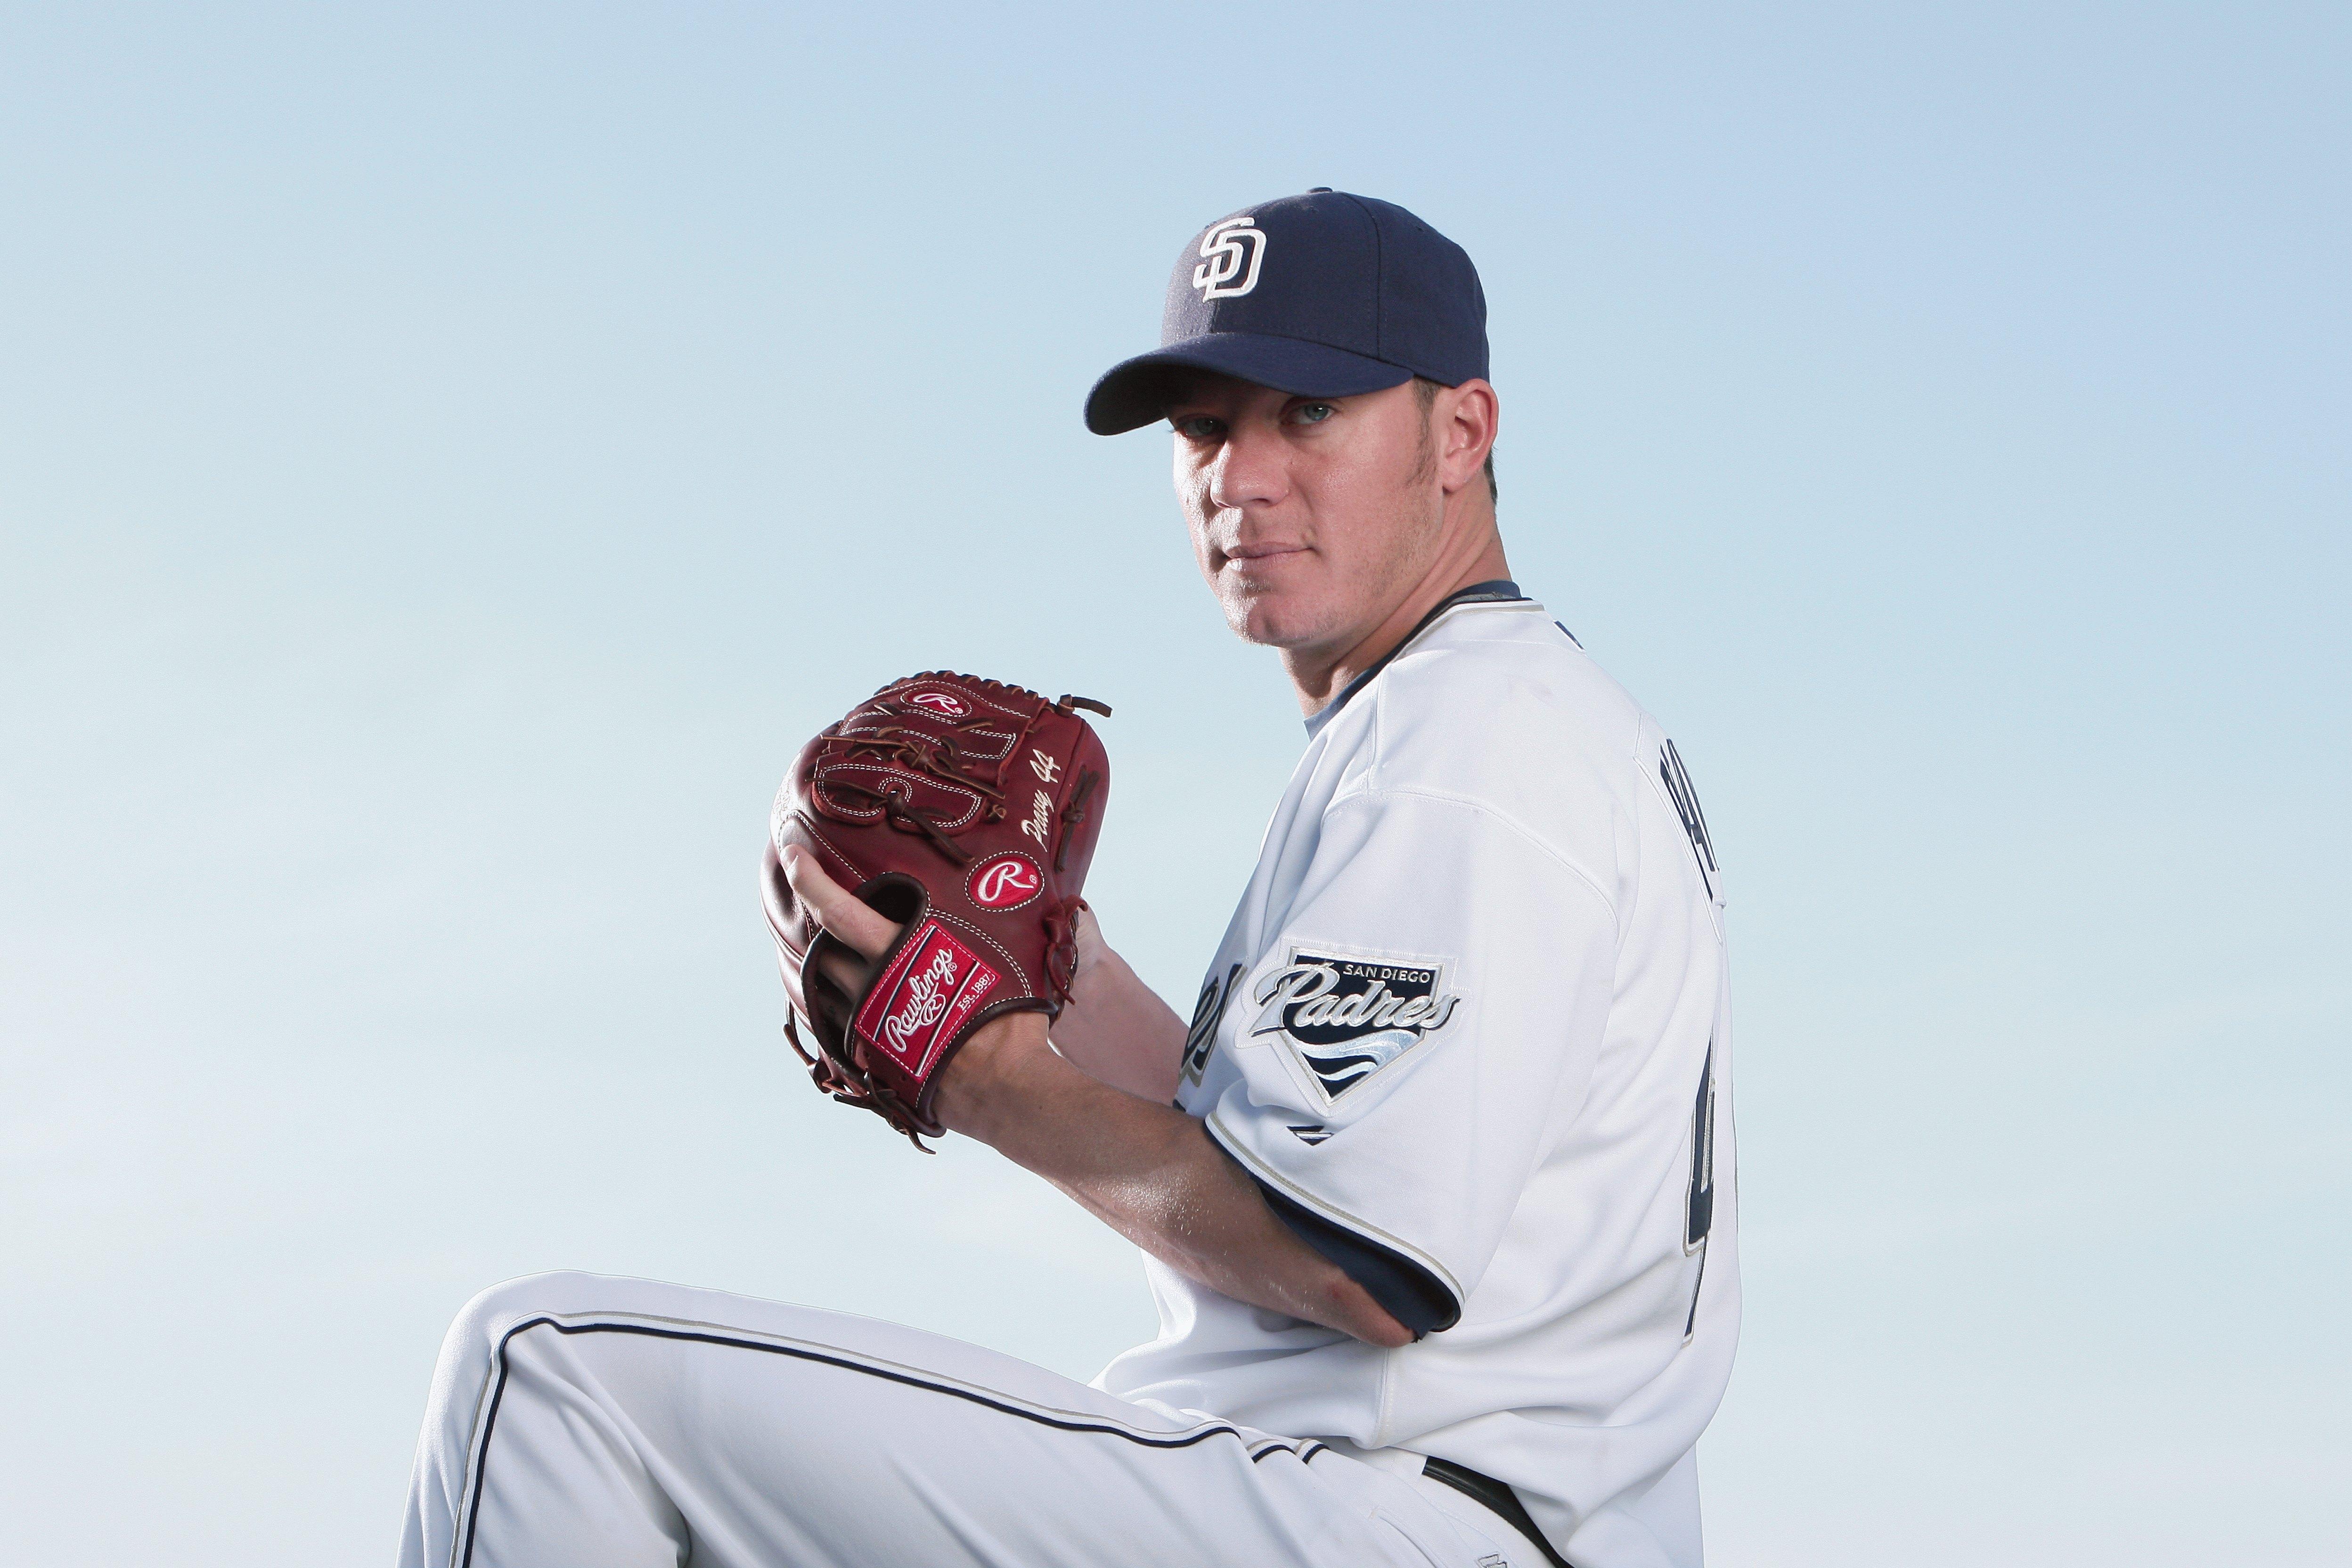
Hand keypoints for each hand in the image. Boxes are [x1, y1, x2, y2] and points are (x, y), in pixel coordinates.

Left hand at [778, 843, 1050, 1123]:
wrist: (1001, 1086)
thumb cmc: (1007, 1017)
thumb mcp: (1004, 956)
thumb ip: (991, 923)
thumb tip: (1015, 885)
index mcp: (899, 954)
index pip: (837, 910)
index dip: (810, 880)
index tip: (792, 854)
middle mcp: (872, 988)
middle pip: (820, 951)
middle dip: (817, 933)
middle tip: (817, 914)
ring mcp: (867, 1027)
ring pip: (821, 991)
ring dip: (822, 974)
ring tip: (829, 959)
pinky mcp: (869, 1060)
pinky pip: (837, 1030)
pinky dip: (837, 1013)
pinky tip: (850, 1009)